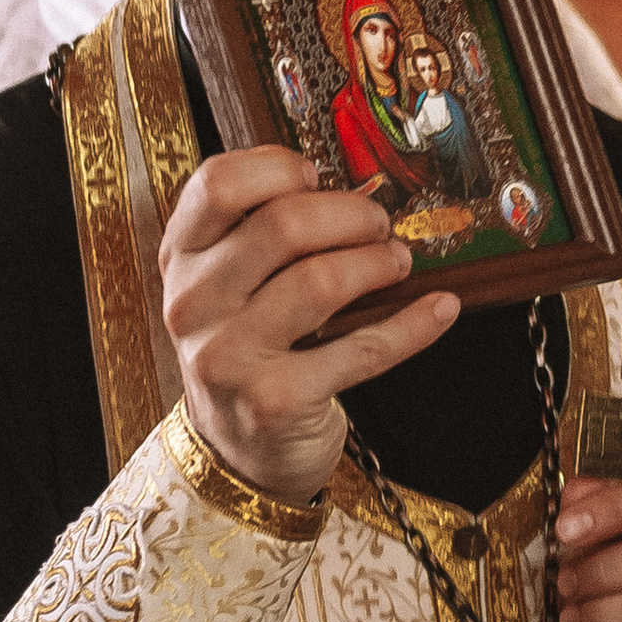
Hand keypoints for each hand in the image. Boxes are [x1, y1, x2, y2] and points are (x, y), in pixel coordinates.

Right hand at [161, 148, 454, 504]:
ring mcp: (230, 355)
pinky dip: (413, 325)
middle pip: (284, 223)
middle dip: (351, 216)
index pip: (218, 183)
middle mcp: (194, 304)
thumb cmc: (246, 352)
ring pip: (322, 279)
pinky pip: (363, 349)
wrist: (238, 454)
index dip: (278, 168)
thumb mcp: (228, 289)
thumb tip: (355, 190)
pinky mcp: (276, 400)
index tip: (318, 178)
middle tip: (379, 225)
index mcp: (181, 259)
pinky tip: (440, 309)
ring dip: (378, 263)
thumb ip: (262, 236)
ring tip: (398, 262)